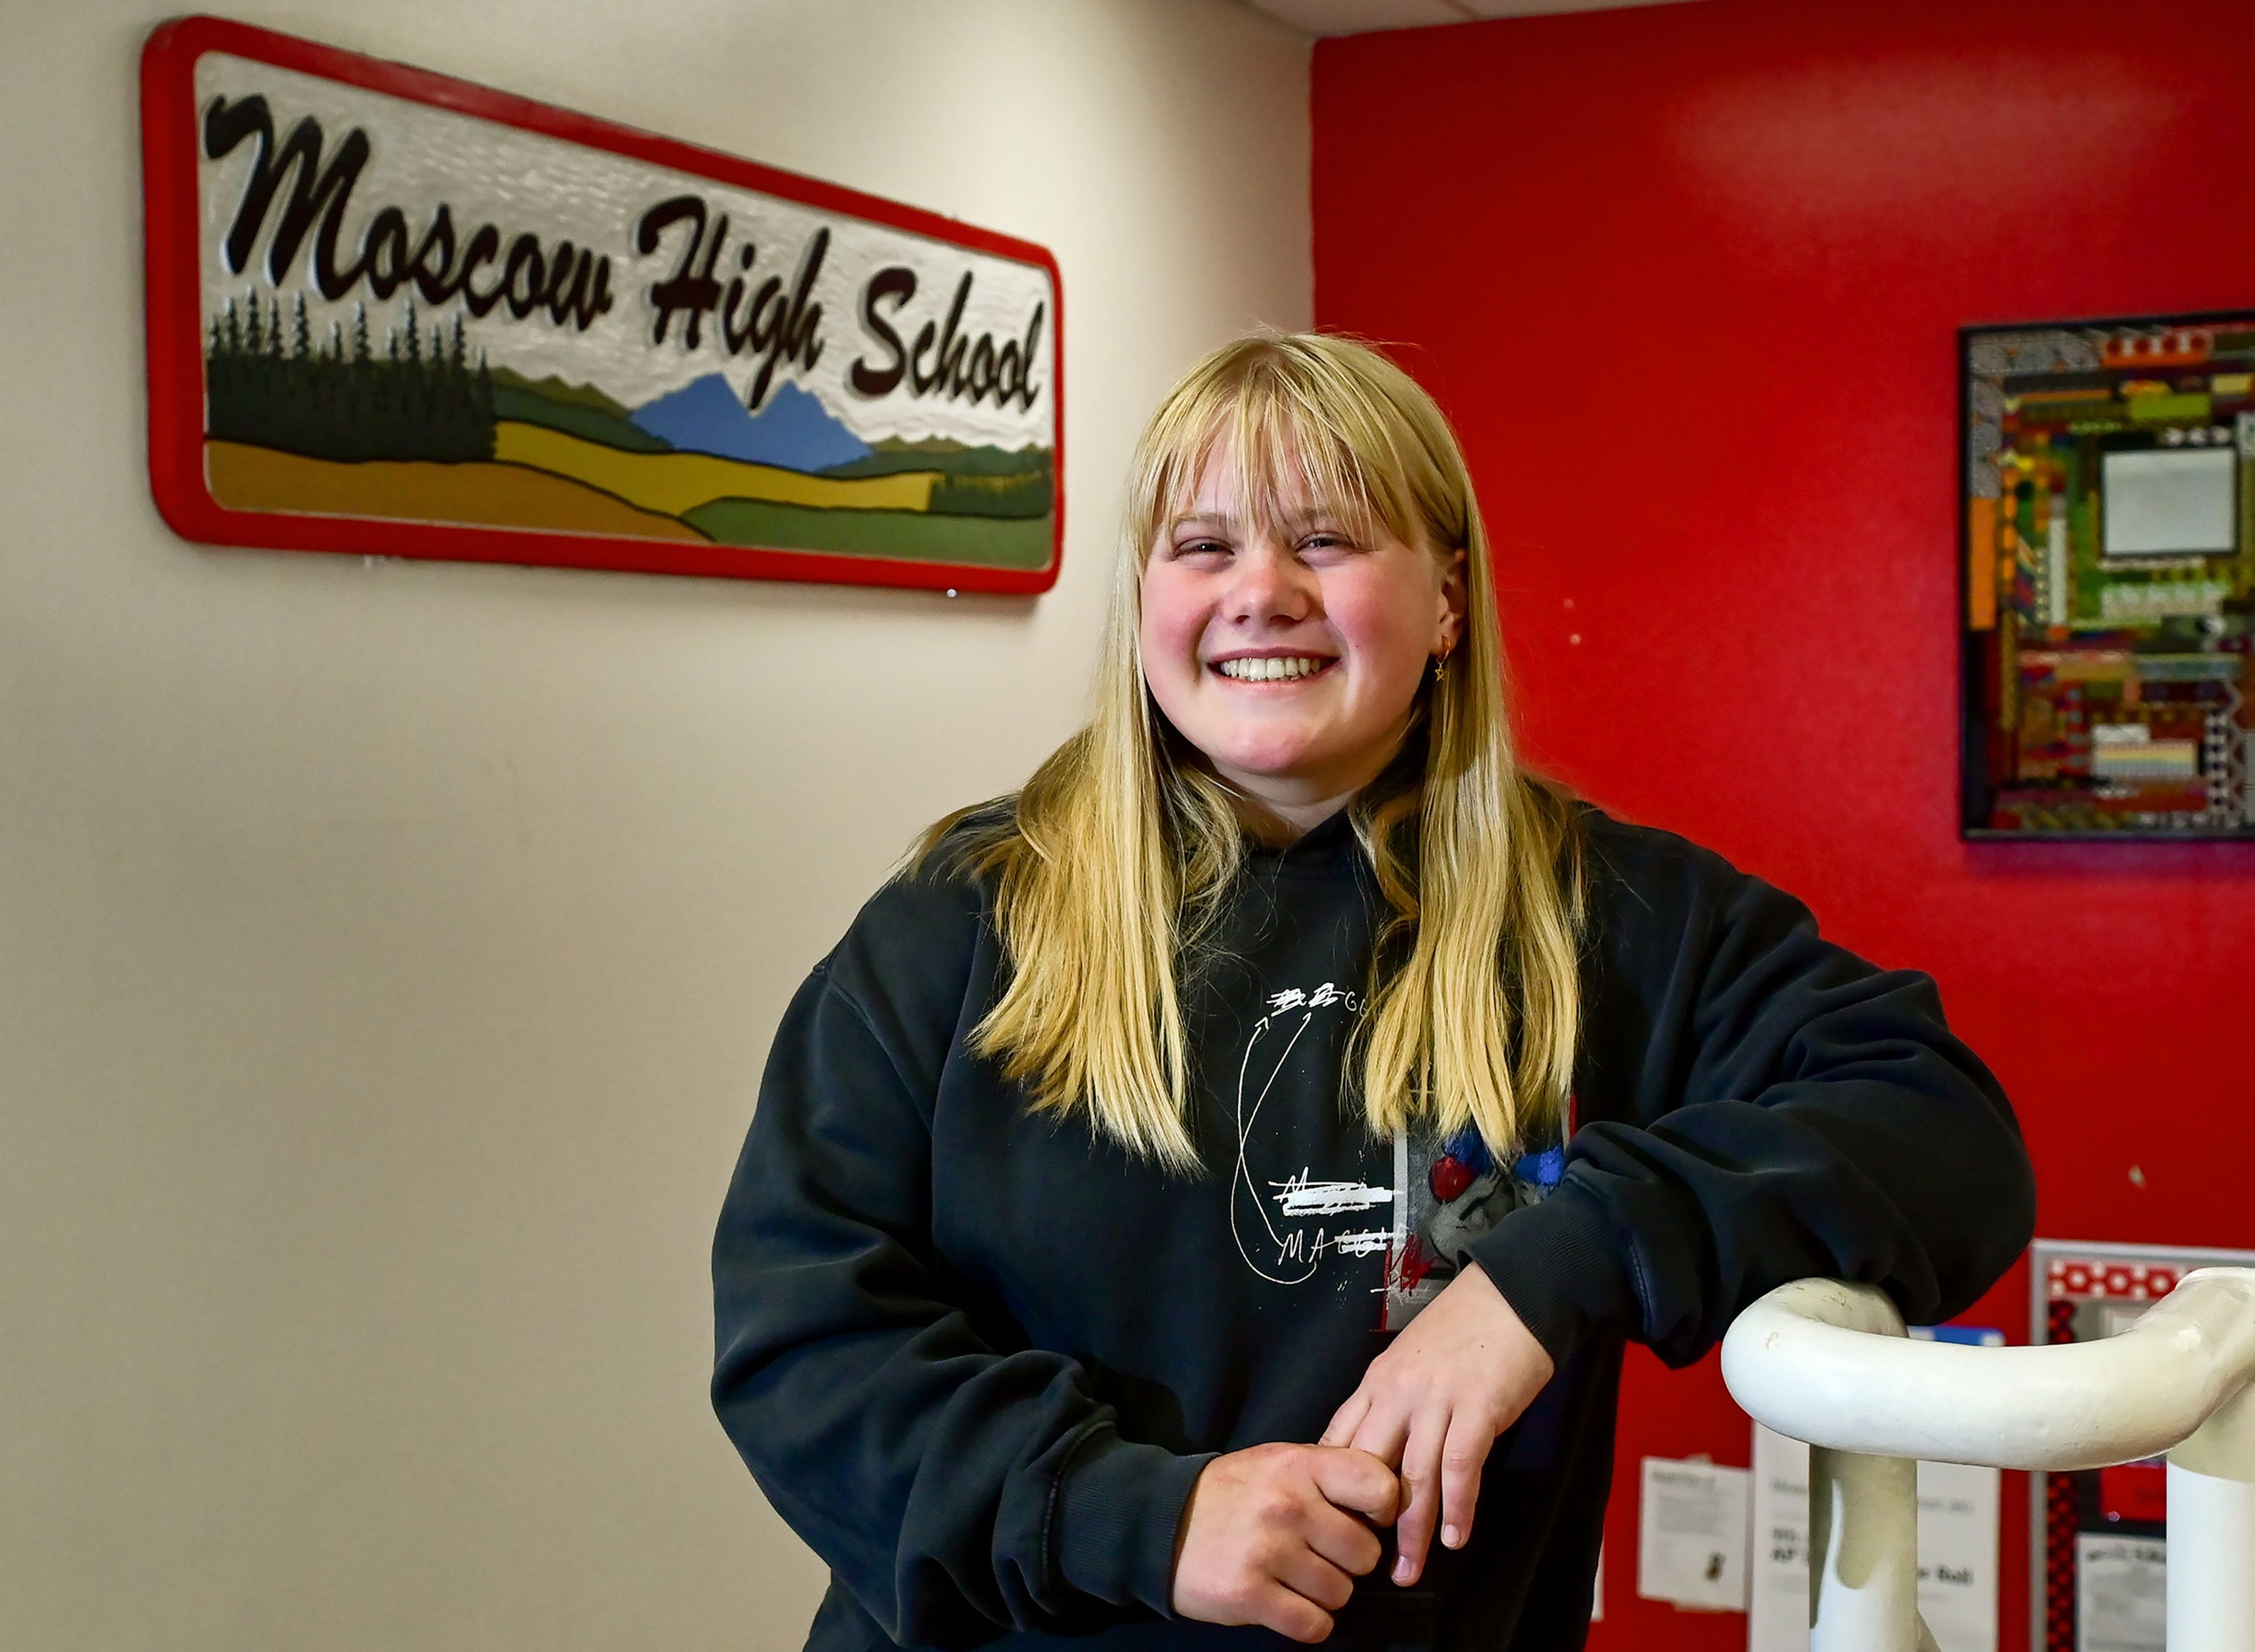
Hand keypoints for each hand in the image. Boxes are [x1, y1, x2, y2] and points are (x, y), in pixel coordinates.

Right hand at [1170, 1443, 1400, 1642]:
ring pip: (1341, 1593)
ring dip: (1325, 1593)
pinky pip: (1314, 1625)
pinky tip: (1287, 1603)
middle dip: (1349, 1561)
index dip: (1384, 1509)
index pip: (1378, 1485)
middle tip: (1319, 1554)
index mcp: (1298, 1465)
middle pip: (1366, 1553)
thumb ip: (1327, 1474)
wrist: (1158, 1523)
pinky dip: (1307, 1622)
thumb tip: (1385, 1500)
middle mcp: (1287, 1505)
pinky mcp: (1250, 1594)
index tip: (1367, 1519)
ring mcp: (1268, 1551)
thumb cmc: (1231, 1494)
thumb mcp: (1277, 1462)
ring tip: (1295, 1577)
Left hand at [1319, 1263, 1553, 1586]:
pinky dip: (1458, 1507)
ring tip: (1408, 1570)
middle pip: (1369, 1467)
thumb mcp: (1411, 1358)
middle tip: (1362, 1563)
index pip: (1339, 1439)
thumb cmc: (1465, 1327)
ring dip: (1411, 1531)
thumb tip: (1380, 1447)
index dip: (1332, 1486)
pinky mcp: (1479, 1409)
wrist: (1514, 1293)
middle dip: (1362, 1520)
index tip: (1330, 1522)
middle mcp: (1398, 1393)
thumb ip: (1392, 1399)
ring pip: (1413, 1478)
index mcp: (1378, 1381)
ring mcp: (1438, 1400)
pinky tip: (1457, 1537)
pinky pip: (1461, 1467)